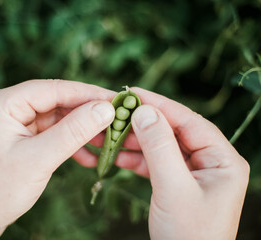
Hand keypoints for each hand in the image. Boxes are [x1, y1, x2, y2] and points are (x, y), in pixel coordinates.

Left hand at [0, 80, 114, 239]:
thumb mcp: (39, 159)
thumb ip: (74, 131)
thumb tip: (106, 109)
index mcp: (1, 103)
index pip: (52, 89)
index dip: (87, 93)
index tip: (116, 100)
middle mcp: (5, 106)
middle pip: (55, 102)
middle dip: (86, 114)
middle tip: (116, 121)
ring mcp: (11, 120)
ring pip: (56, 118)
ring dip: (80, 131)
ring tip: (107, 142)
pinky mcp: (18, 135)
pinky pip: (49, 132)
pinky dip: (68, 142)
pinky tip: (88, 155)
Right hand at [127, 88, 248, 238]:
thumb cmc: (189, 234)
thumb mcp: (174, 188)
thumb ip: (159, 148)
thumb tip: (144, 112)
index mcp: (223, 160)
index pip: (189, 122)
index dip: (160, 105)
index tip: (132, 93)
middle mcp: (211, 162)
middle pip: (173, 132)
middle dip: (144, 124)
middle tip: (117, 113)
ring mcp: (193, 173)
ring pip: (162, 147)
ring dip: (136, 142)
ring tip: (112, 135)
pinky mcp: (178, 183)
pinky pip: (156, 163)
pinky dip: (136, 160)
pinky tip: (117, 156)